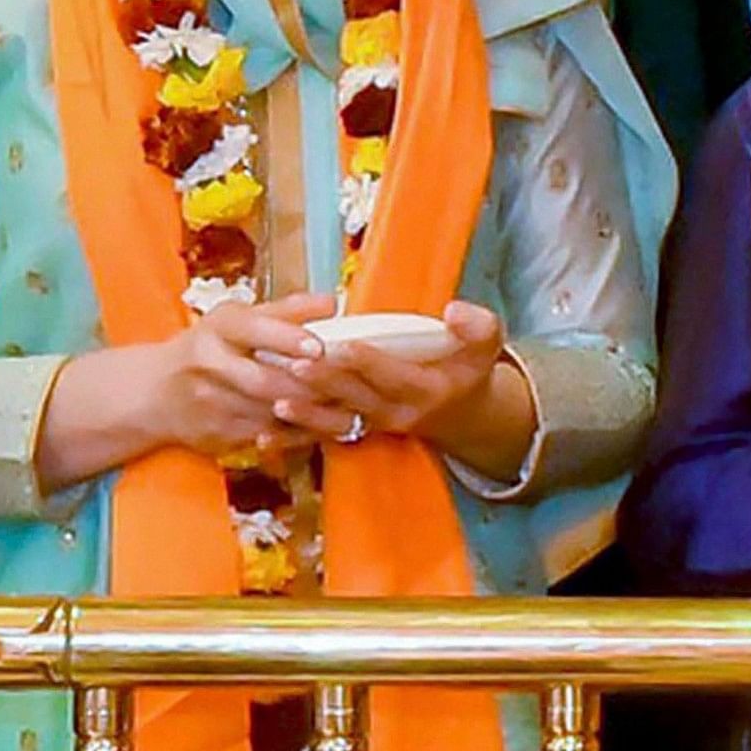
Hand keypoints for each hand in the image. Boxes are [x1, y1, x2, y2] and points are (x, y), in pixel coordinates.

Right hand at [38, 293, 332, 489]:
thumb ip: (288, 312)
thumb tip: (333, 303)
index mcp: (219, 326)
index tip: (319, 347)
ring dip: (308, 413)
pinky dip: (294, 433)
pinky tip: (319, 428)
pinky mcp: (213, 434)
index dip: (288, 339)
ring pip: (267, 413)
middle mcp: (208, 362)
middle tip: (344, 387)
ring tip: (344, 408)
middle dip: (306, 386)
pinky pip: (262, 436)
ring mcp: (209, 403)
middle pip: (263, 380)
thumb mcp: (241, 320)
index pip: (254, 330)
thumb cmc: (212, 346)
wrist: (155, 391)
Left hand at [272, 302, 514, 458]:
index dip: (368, 361)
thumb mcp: (487, 346)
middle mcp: (398, 413)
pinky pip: (322, 439)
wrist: (463, 417)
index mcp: (427, 389)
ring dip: (305, 413)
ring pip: (335, 421)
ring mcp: (374, 426)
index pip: (394, 375)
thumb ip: (478, 326)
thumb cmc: (469, 371)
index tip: (344, 344)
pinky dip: (293, 440)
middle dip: (326, 381)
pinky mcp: (357, 432)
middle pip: (357, 398)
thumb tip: (454, 310)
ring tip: (276, 401)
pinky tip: (263, 437)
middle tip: (296, 364)